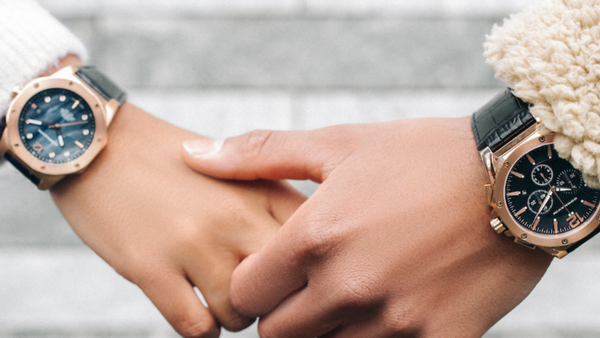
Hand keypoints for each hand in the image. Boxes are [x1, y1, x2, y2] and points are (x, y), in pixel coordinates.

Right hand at [51, 103, 305, 336]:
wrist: (103, 146)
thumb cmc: (174, 162)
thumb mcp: (235, 169)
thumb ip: (273, 205)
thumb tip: (310, 251)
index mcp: (262, 187)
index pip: (315, 243)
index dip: (311, 269)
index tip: (298, 279)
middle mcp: (235, 215)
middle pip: (285, 284)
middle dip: (277, 298)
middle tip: (262, 296)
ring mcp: (194, 242)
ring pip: (242, 313)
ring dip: (235, 314)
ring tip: (223, 300)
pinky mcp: (151, 267)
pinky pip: (197, 325)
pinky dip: (202, 327)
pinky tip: (197, 310)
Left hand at [183, 117, 552, 336]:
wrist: (515, 177)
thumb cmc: (422, 156)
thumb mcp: (339, 143)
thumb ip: (259, 154)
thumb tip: (194, 156)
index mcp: (316, 238)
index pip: (246, 296)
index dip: (252, 287)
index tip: (271, 274)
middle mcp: (349, 286)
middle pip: (279, 335)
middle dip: (284, 314)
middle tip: (311, 284)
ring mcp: (396, 321)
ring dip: (330, 330)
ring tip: (354, 290)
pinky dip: (377, 337)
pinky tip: (391, 306)